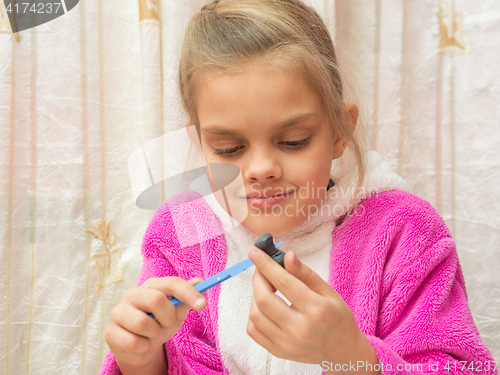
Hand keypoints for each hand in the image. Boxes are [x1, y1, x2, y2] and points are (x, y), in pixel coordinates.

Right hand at [105, 277, 206, 373]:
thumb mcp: (176, 312)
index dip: (188, 293)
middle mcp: (132, 294)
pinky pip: (133, 342)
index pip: (171, 283)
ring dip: (155, 334)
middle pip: (156, 299)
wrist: (140, 348)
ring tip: (153, 334)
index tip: (202, 305)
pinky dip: (144, 347)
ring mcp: (118, 312)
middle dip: (168, 317)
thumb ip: (186, 298)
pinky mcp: (111, 332)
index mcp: (151, 285)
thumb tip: (200, 282)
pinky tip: (142, 344)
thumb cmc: (159, 324)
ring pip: (142, 323)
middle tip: (168, 325)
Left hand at [246, 247, 378, 371]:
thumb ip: (305, 273)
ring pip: (255, 315)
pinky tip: (264, 306)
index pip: (283, 282)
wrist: (342, 351)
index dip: (266, 265)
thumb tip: (287, 256)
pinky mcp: (278, 352)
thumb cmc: (337, 317)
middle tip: (261, 269)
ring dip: (255, 296)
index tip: (255, 252)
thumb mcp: (328, 291)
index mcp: (316, 309)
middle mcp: (300, 329)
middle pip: (264, 299)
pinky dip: (254, 314)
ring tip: (266, 288)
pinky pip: (254, 331)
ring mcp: (287, 343)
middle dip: (258, 278)